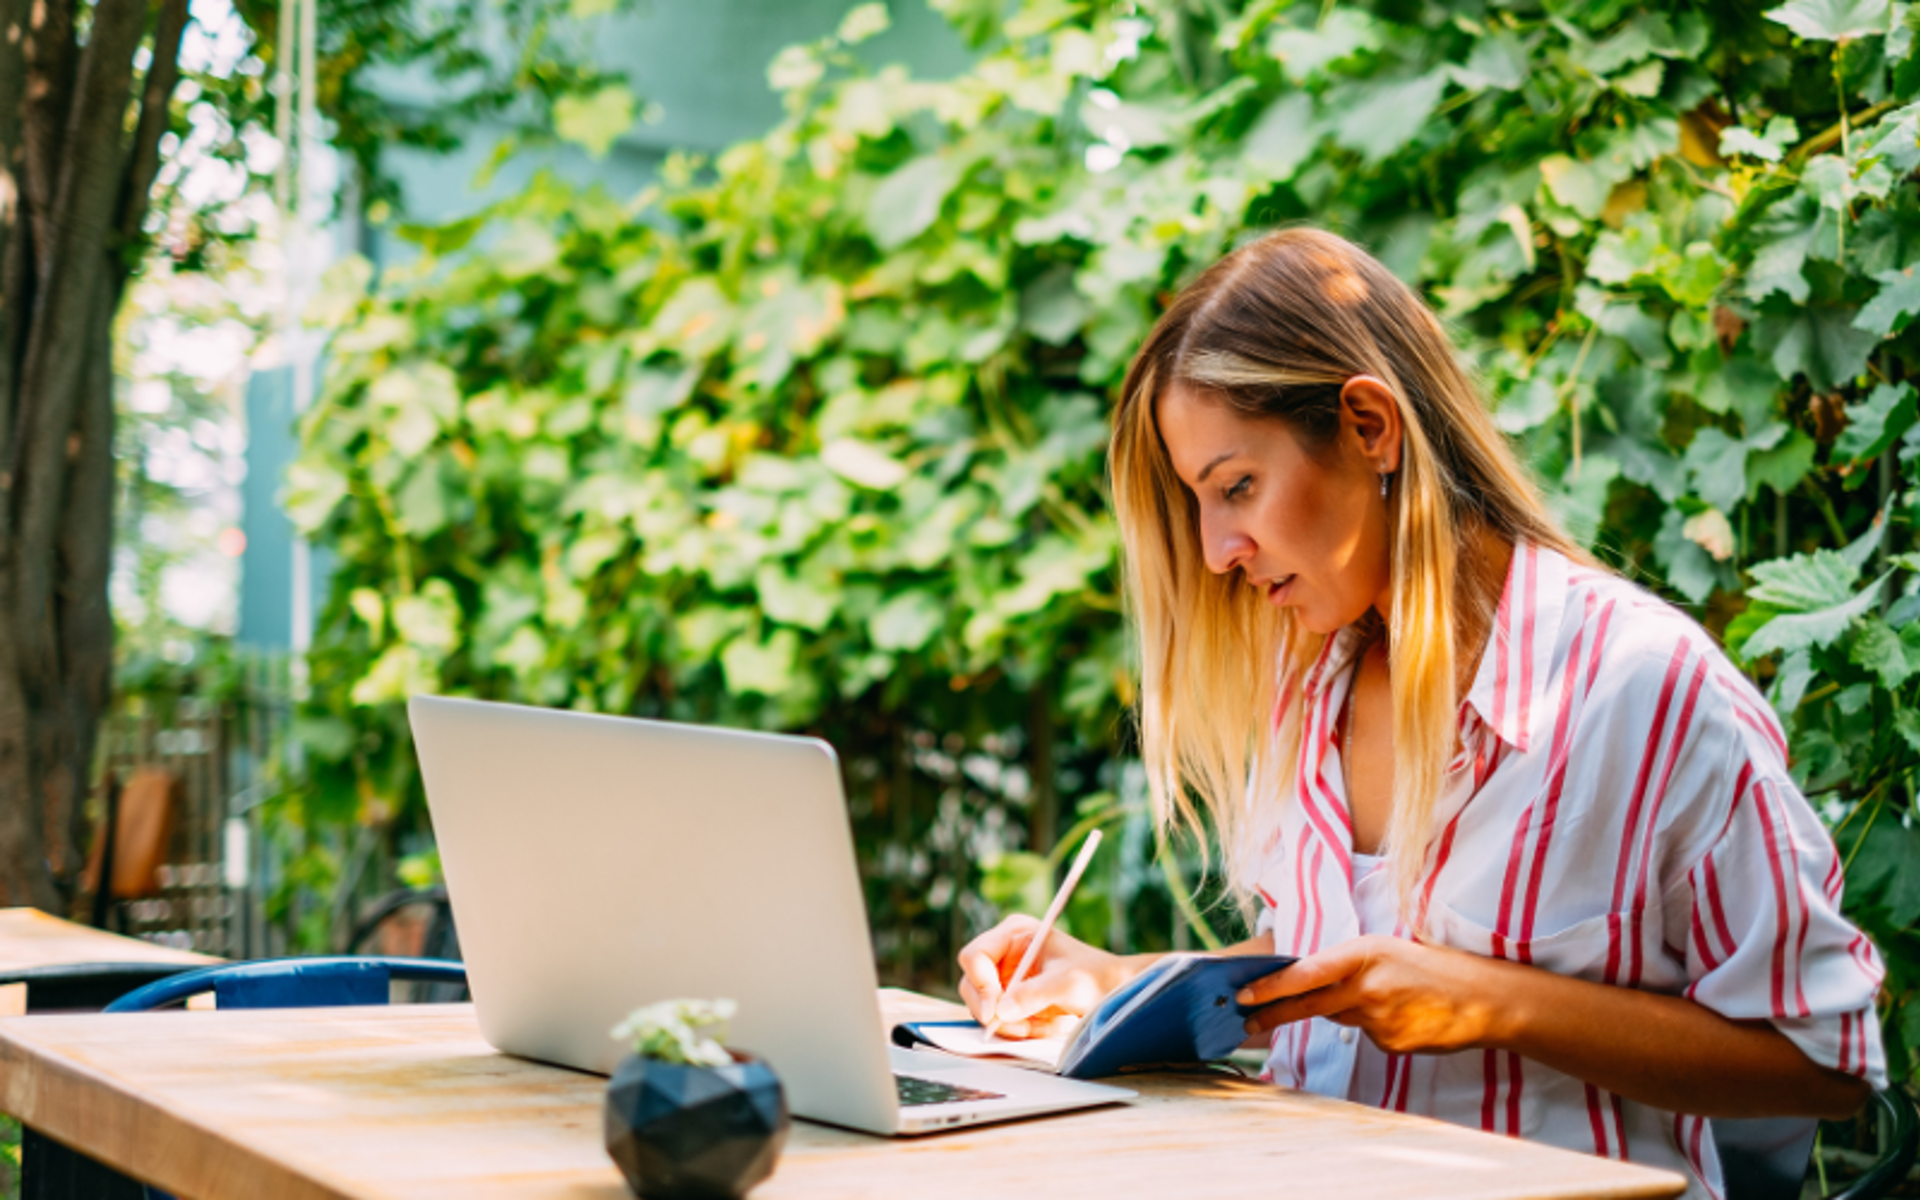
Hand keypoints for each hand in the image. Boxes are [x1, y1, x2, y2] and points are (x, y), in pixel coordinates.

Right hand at [956, 915, 1130, 1038]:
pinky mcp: (1012, 1001)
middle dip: (993, 1010)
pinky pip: (1001, 1021)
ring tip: (1041, 1026)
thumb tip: (1000, 1011)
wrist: (1113, 992)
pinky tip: (1045, 1026)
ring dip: (1010, 1024)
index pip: (975, 956)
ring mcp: (1006, 978)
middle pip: (972, 985)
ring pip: (984, 1008)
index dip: (980, 983)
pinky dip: (1020, 1029)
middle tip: (1018, 1026)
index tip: (995, 1009)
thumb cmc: (1095, 976)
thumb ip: (1032, 995)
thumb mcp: (1067, 983)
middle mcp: (1004, 954)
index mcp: (1014, 934)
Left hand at [1237, 934, 1501, 1054]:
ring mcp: (1378, 1019)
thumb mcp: (1385, 951)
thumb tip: (1310, 987)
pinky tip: (1403, 1015)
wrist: (1482, 998)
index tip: (1243, 996)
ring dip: (1347, 1010)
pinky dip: (1376, 1026)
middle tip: (1247, 1020)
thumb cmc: (1431, 967)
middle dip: (1274, 1013)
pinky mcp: (1390, 1043)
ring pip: (1341, 1018)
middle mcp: (1367, 986)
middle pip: (1309, 1004)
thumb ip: (1347, 968)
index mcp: (1364, 953)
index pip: (1306, 972)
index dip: (1272, 986)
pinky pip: (1368, 1035)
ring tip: (1387, 996)